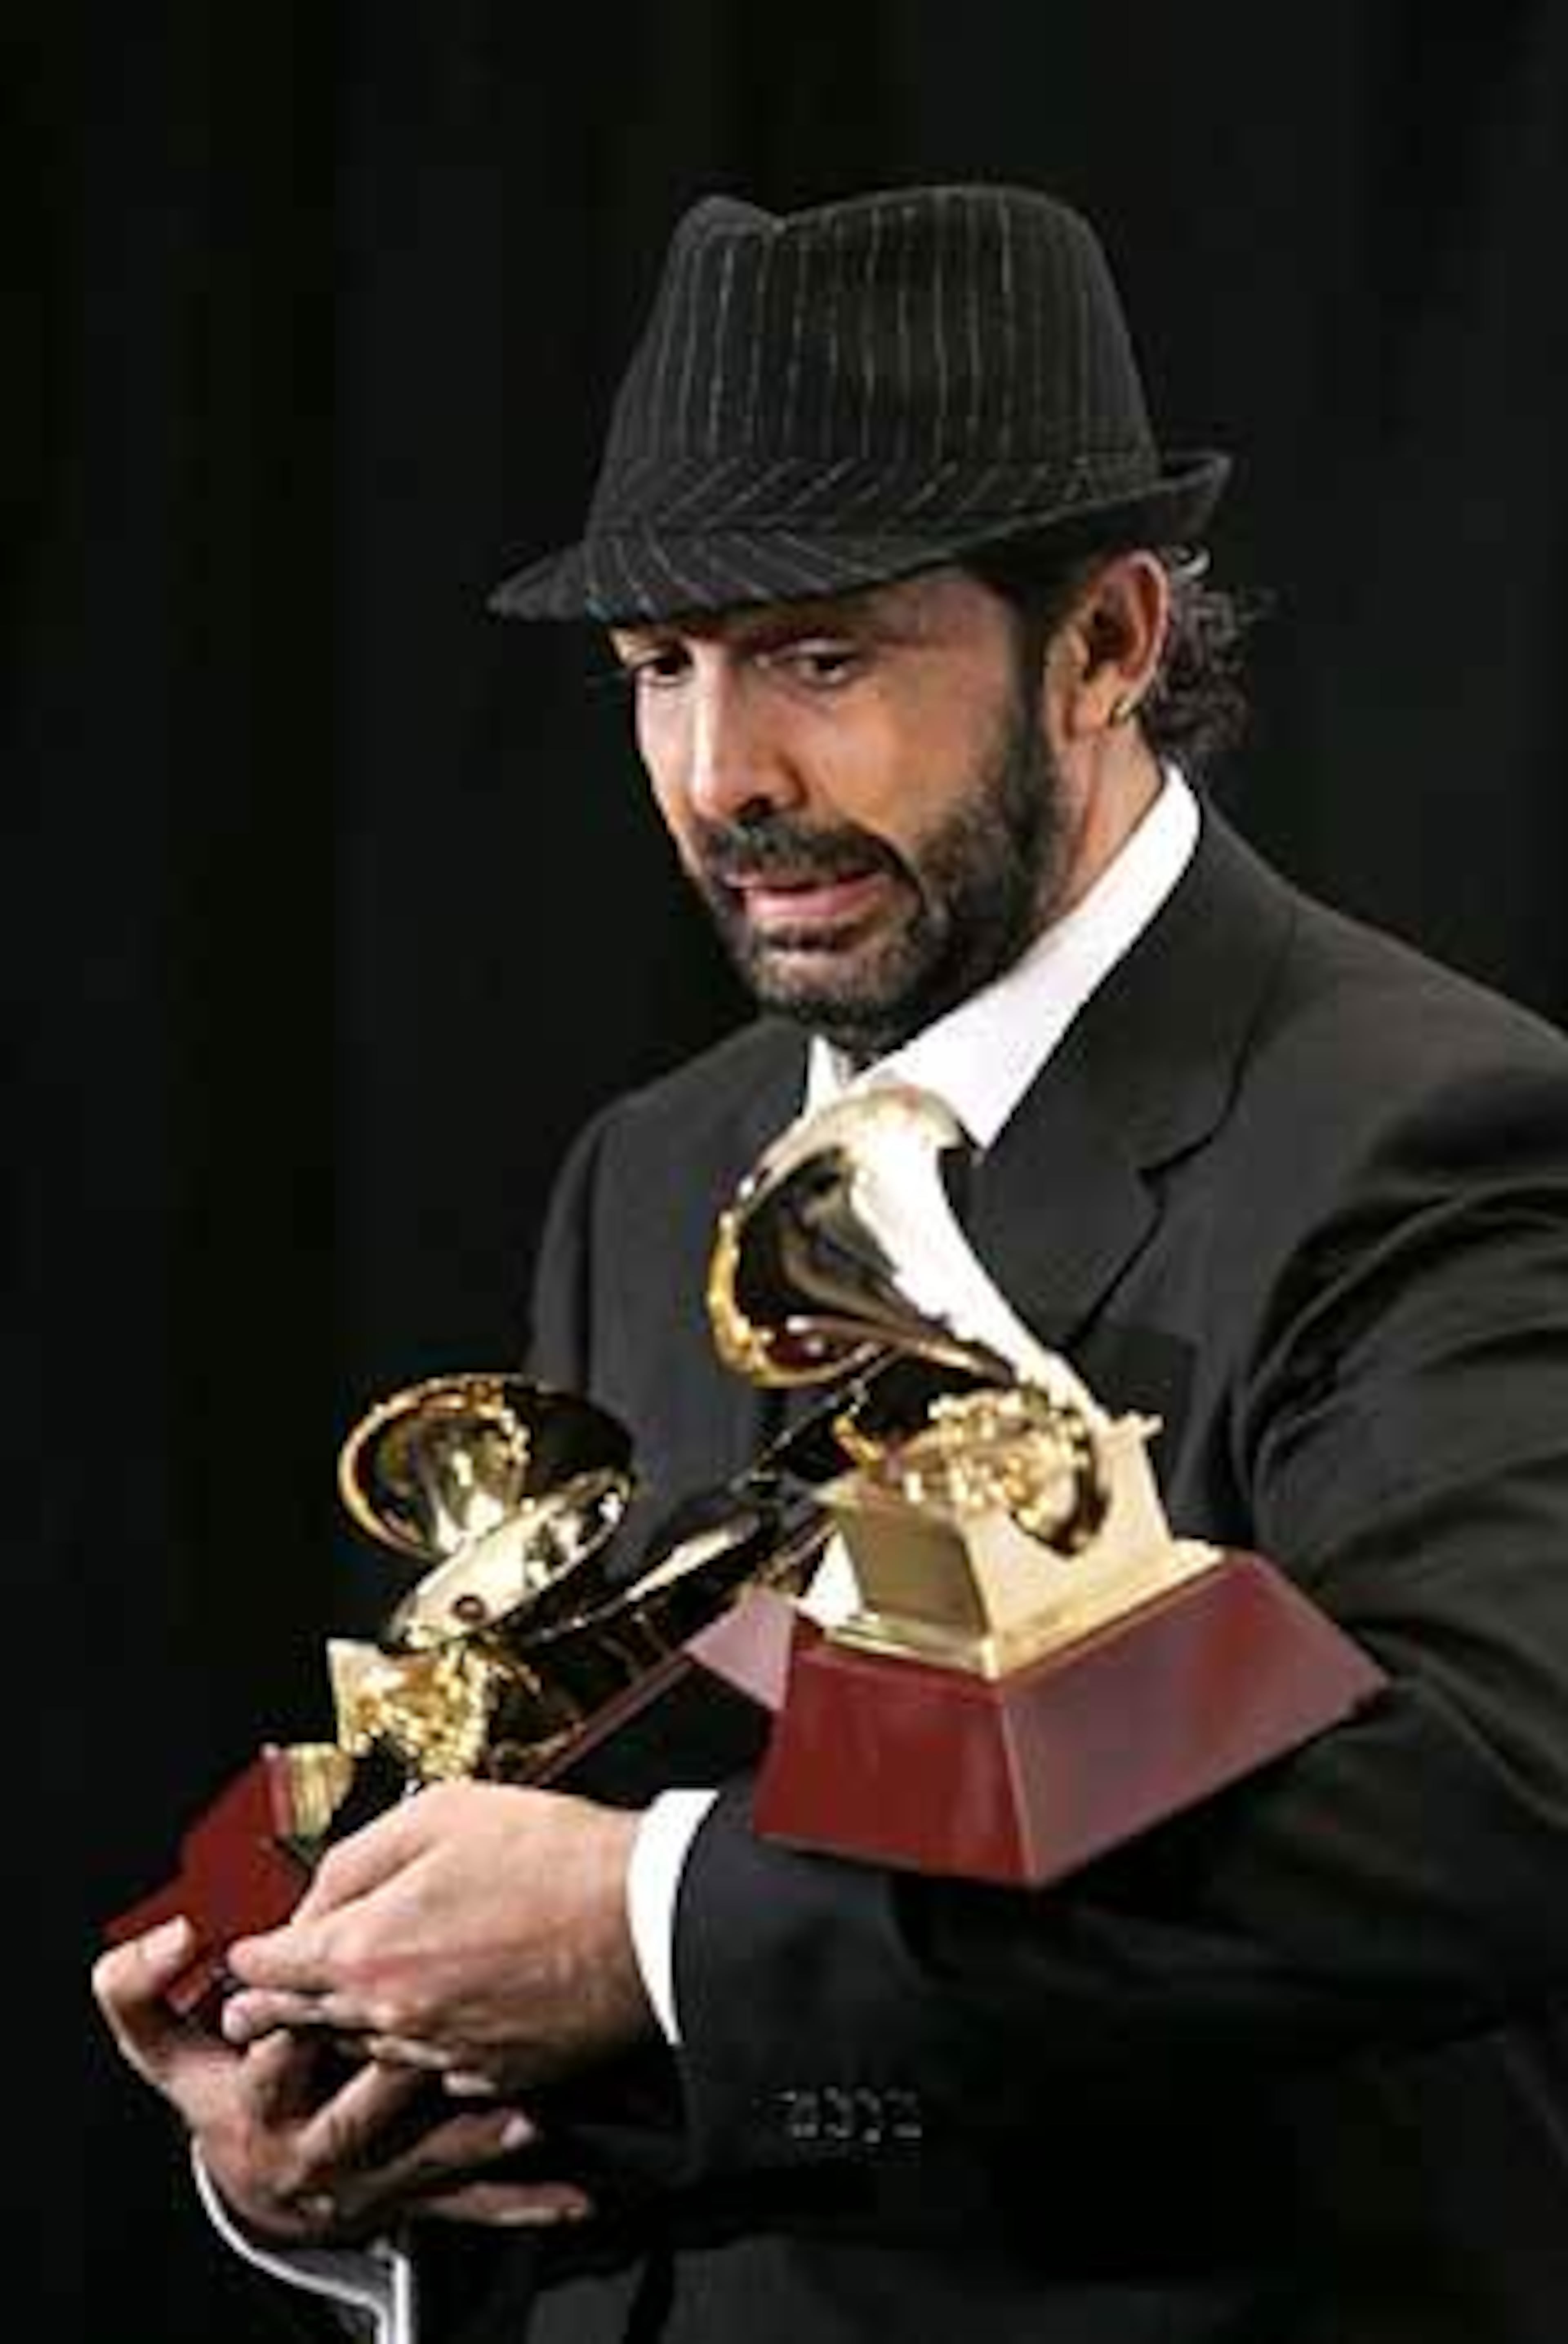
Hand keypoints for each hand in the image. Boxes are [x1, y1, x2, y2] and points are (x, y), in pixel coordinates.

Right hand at [92, 1914, 592, 2239]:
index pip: (272, 2061)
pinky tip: (574, 2192)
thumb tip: (166, 1935)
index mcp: (253, 2106)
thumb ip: (138, 1990)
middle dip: (407, 2068)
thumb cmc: (219, 2095)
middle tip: (456, 2030)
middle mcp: (312, 2152)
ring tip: (529, 2111)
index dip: (297, 2024)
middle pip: (360, 2107)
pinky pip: (476, 2206)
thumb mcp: (163, 2049)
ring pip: (430, 2159)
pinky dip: (529, 2198)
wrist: (256, 2182)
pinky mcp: (414, 2202)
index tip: (332, 1984)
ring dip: (481, 2133)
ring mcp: (369, 2184)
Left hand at [219, 1781, 651, 2094]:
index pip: (267, 1968)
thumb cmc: (551, 1855)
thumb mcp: (437, 1814)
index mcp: (366, 1949)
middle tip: (248, 2013)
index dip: (247, 1959)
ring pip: (366, 2049)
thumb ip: (359, 1856)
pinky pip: (433, 2069)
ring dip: (345, 2029)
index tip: (241, 1958)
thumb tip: (318, 1893)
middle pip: (304, 2022)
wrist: (645, 1917)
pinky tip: (430, 2020)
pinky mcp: (493, 2074)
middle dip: (271, 2011)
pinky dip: (421, 2047)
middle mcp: (392, 2015)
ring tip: (333, 2014)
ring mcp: (443, 2053)